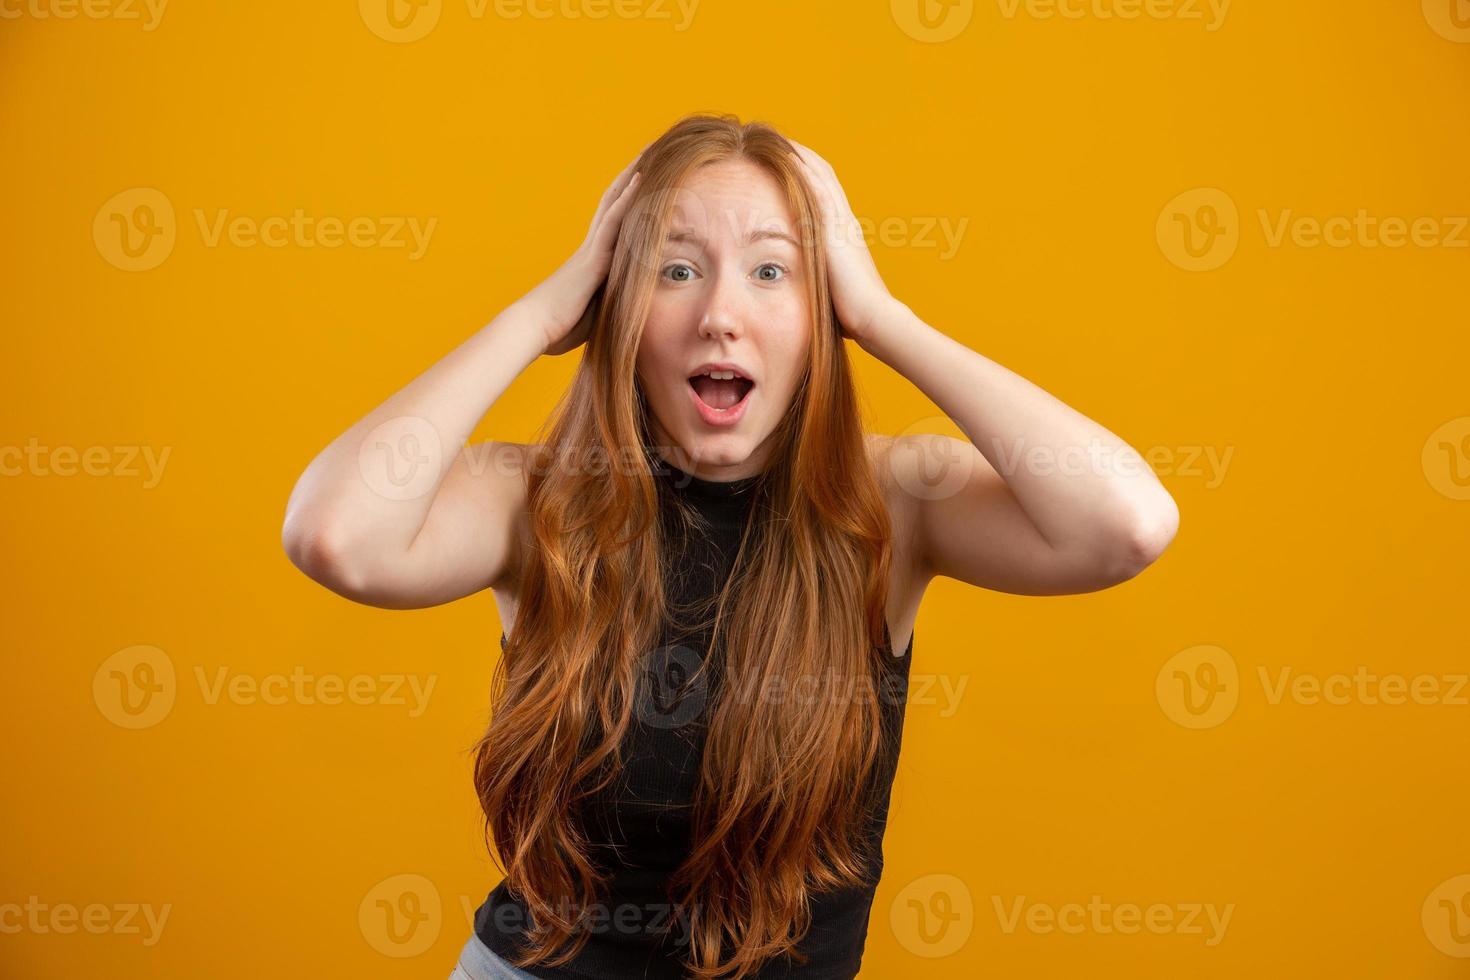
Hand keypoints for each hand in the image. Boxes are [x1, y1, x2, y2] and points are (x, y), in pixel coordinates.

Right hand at [523, 147, 644, 355]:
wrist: (534, 328)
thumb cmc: (559, 327)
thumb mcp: (594, 313)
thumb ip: (609, 302)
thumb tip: (626, 308)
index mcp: (593, 260)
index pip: (615, 222)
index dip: (629, 199)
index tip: (646, 179)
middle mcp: (593, 247)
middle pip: (615, 201)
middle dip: (633, 176)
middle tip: (650, 151)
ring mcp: (592, 249)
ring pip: (616, 202)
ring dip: (633, 176)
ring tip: (651, 151)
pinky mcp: (593, 257)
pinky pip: (614, 221)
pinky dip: (628, 199)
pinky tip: (642, 179)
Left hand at [786, 140, 895, 345]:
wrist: (874, 317)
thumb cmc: (855, 312)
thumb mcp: (834, 286)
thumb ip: (822, 277)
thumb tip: (809, 286)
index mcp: (844, 232)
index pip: (824, 191)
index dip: (807, 172)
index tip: (787, 159)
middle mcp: (844, 221)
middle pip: (823, 174)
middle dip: (801, 154)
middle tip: (778, 138)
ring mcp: (841, 223)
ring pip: (820, 176)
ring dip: (800, 154)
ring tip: (777, 138)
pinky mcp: (835, 230)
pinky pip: (818, 190)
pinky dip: (804, 170)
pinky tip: (787, 156)